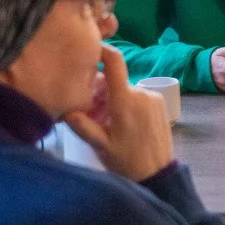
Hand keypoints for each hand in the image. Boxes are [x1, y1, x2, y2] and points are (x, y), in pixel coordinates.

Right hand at [64, 46, 173, 182]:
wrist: (158, 175)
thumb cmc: (127, 162)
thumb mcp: (100, 146)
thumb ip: (82, 125)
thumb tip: (64, 109)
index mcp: (125, 100)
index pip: (115, 62)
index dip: (102, 50)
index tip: (90, 50)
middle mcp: (141, 92)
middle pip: (114, 81)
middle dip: (100, 91)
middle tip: (92, 112)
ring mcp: (153, 97)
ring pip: (125, 89)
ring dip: (114, 99)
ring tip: (109, 122)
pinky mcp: (160, 102)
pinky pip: (137, 96)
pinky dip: (128, 103)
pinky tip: (124, 122)